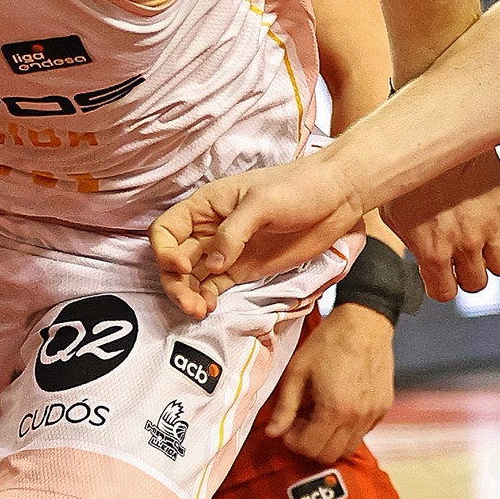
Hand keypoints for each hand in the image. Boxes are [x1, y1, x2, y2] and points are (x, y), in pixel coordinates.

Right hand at [152, 155, 365, 318]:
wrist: (335, 198)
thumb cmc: (297, 187)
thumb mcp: (262, 202)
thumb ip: (234, 232)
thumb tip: (214, 265)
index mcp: (206, 205)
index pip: (167, 229)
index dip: (164, 250)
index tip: (180, 266)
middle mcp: (210, 229)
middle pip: (175, 259)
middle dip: (175, 282)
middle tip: (189, 302)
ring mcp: (226, 251)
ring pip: (192, 277)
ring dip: (189, 295)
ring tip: (199, 311)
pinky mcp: (243, 269)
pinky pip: (214, 287)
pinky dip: (206, 299)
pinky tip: (209, 307)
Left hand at [263, 303, 394, 462]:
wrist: (365, 322)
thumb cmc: (328, 342)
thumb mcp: (298, 370)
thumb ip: (285, 406)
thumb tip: (272, 433)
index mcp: (334, 410)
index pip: (310, 448)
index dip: (293, 442)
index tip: (287, 427)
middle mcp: (357, 418)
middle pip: (330, 455)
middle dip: (310, 445)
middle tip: (301, 423)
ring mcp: (373, 415)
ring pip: (348, 448)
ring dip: (329, 440)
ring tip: (319, 416)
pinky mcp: (384, 408)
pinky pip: (363, 433)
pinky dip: (347, 430)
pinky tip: (337, 408)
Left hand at [381, 150, 499, 298]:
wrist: (428, 128)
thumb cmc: (404, 171)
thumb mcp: (390, 211)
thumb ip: (409, 241)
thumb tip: (416, 259)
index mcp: (432, 250)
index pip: (446, 293)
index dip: (441, 284)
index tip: (438, 271)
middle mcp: (464, 242)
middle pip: (478, 284)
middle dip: (466, 273)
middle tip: (458, 254)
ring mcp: (490, 221)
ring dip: (491, 256)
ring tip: (479, 237)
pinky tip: (493, 211)